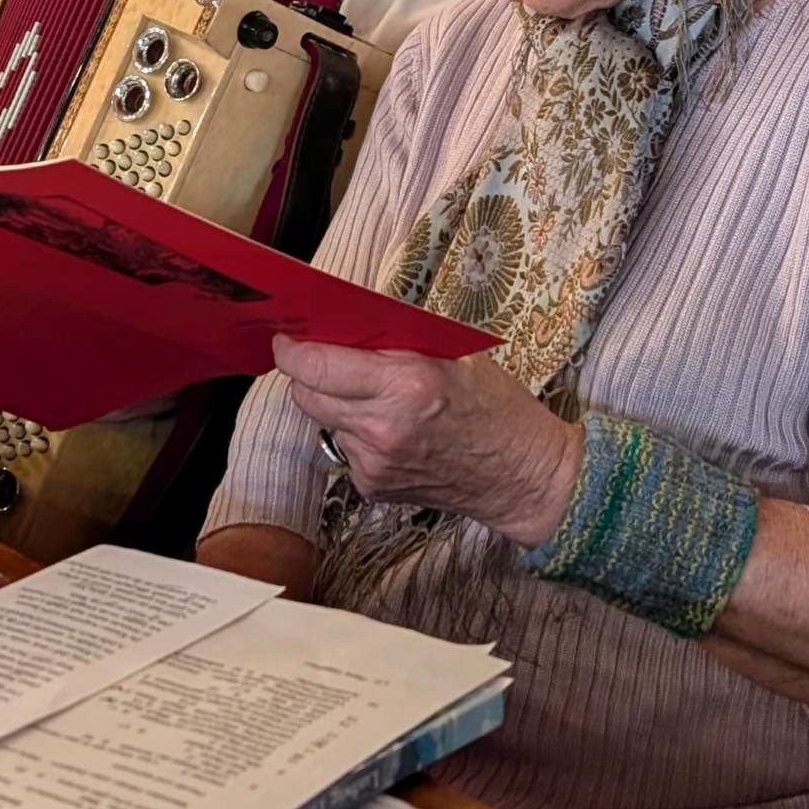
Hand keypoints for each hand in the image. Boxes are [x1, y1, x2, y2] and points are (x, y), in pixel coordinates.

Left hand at [275, 336, 582, 545]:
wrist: (521, 475)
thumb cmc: (495, 407)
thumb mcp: (453, 355)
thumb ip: (396, 340)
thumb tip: (343, 322)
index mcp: (405, 383)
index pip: (317, 365)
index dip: (292, 350)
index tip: (286, 339)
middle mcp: (383, 426)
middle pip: (306, 395)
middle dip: (305, 373)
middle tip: (319, 359)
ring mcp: (374, 462)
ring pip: (322, 421)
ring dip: (333, 403)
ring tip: (369, 395)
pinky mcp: (372, 486)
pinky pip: (343, 447)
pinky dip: (354, 432)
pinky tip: (387, 428)